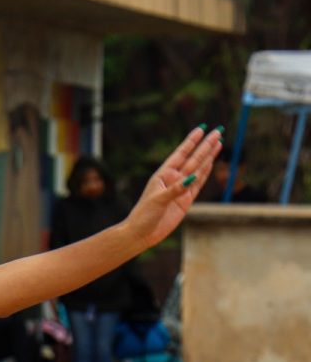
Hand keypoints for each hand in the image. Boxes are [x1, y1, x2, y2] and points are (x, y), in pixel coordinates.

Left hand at [125, 126, 221, 248]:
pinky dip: (206, 173)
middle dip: (206, 145)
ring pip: (199, 168)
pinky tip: (211, 162)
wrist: (142, 233)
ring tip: (218, 142)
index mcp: (163, 175)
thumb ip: (175, 189)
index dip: (191, 141)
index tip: (202, 128)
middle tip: (219, 130)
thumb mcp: (157, 200)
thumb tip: (191, 178)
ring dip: (209, 156)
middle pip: (193, 159)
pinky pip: (198, 183)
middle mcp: (173, 179)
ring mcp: (181, 189)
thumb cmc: (144, 215)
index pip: (180, 154)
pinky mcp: (186, 200)